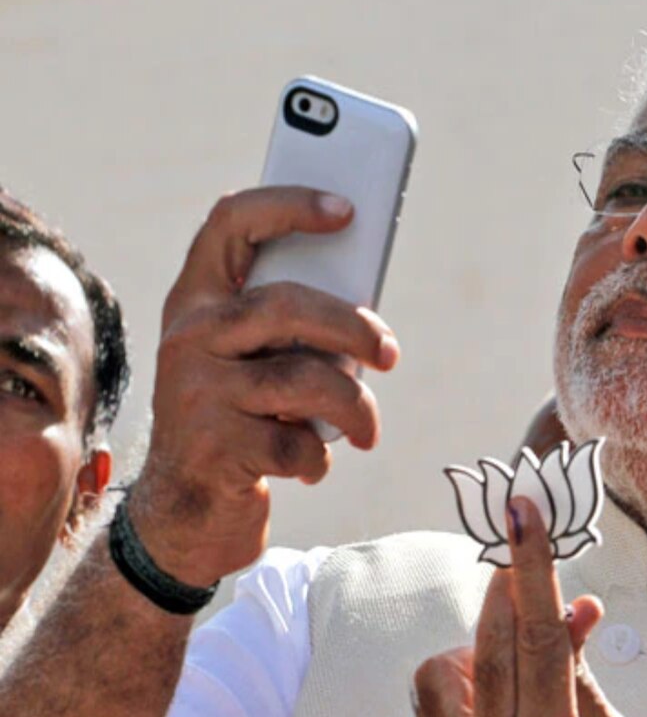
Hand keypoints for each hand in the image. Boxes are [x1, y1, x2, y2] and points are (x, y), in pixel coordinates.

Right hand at [128, 187, 399, 586]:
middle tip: (390, 354)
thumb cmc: (241, 419)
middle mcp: (189, 337)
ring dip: (355, 408)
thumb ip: (291, 329)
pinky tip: (312, 464)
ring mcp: (195, 391)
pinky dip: (320, 458)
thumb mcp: (250, 363)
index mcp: (197, 301)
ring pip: (304, 380)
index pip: (230, 224)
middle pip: (286, 305)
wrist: (186, 510)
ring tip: (368, 430)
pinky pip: (296, 443)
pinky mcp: (213, 448)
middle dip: (353, 329)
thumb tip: (366, 314)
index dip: (288, 206)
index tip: (347, 210)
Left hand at [414, 497, 646, 716]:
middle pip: (485, 648)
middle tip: (515, 553)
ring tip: (512, 658)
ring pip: (436, 677)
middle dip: (502, 590)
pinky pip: (428, 716)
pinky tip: (493, 695)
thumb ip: (583, 677)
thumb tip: (573, 609)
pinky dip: (457, 688)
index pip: (538, 639)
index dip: (532, 570)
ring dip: (473, 648)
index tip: (521, 515)